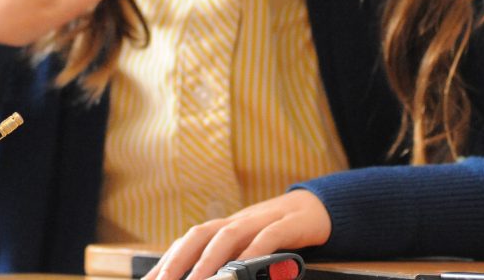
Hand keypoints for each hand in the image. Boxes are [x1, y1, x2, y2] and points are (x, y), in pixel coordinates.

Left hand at [143, 191, 331, 279]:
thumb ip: (225, 262)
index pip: (189, 242)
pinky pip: (268, 238)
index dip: (168, 260)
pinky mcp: (287, 226)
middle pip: (201, 234)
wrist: (316, 210)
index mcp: (224, 229)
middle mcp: (237, 223)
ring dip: (211, 259)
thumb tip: (198, 279)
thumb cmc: (274, 233)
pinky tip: (245, 268)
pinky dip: (255, 251)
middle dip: (179, 259)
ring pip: (230, 236)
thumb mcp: (247, 248)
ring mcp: (261, 221)